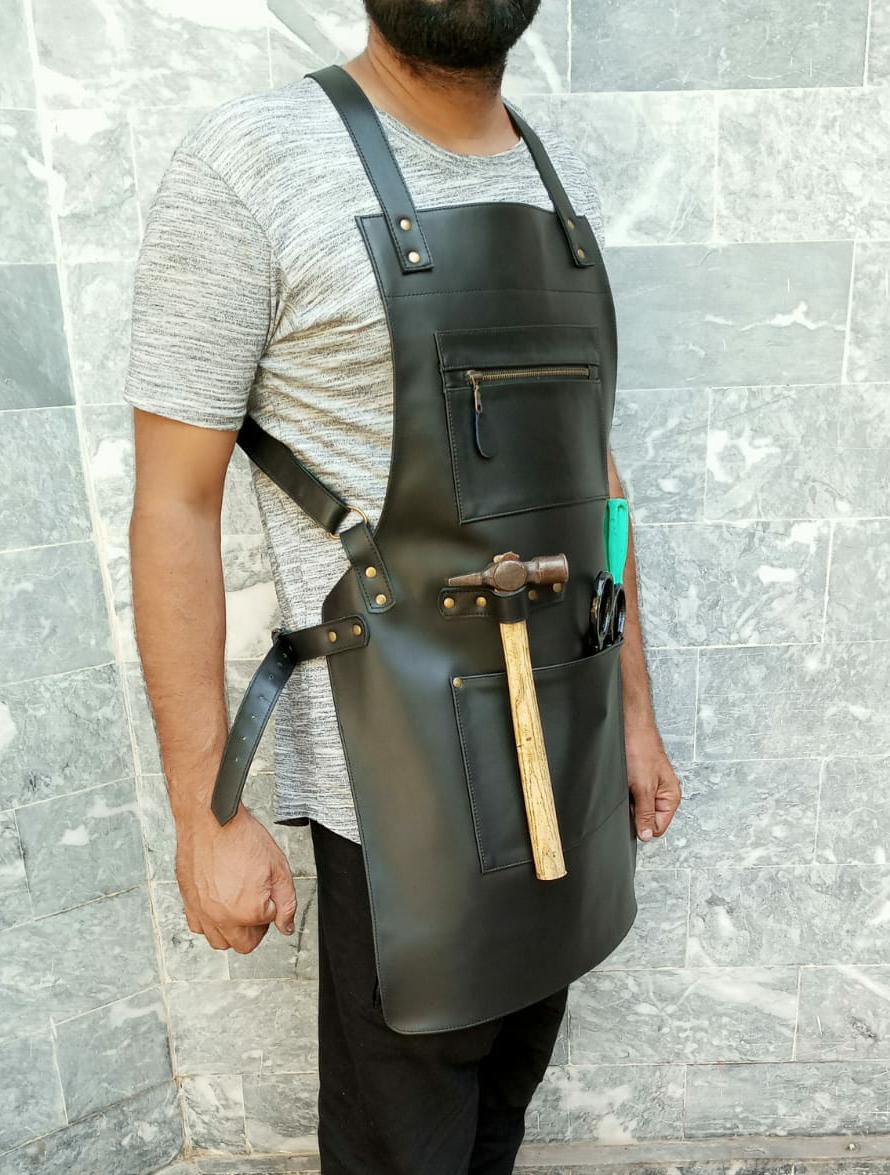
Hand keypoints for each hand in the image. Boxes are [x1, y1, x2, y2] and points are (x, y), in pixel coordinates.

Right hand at [174, 804, 297, 953]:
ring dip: (232, 931)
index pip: (269, 924)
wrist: (212, 820)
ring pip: (219, 941)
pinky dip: (209, 923)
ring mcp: (202, 912)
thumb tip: (286, 925)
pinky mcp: (188, 902)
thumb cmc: (241, 837)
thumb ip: (286, 902)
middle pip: (244, 944)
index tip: (268, 892)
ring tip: (237, 907)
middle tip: (257, 905)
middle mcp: (222, 917)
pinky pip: (198, 927)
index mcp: (248, 910)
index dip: (273, 907)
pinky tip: (217, 905)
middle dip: (255, 928)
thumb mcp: (278, 868)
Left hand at [625, 721, 680, 842]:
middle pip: (647, 819)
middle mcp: (663, 794)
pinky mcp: (638, 780)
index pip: (658, 828)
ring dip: (627, 802)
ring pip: (636, 807)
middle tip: (628, 795)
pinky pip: (630, 796)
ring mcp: (650, 787)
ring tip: (625, 785)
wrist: (630, 725)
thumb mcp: (643, 787)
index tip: (632, 812)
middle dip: (634, 813)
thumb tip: (647, 836)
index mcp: (671, 798)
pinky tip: (621, 782)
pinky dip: (623, 792)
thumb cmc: (641, 750)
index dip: (643, 825)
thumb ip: (645, 813)